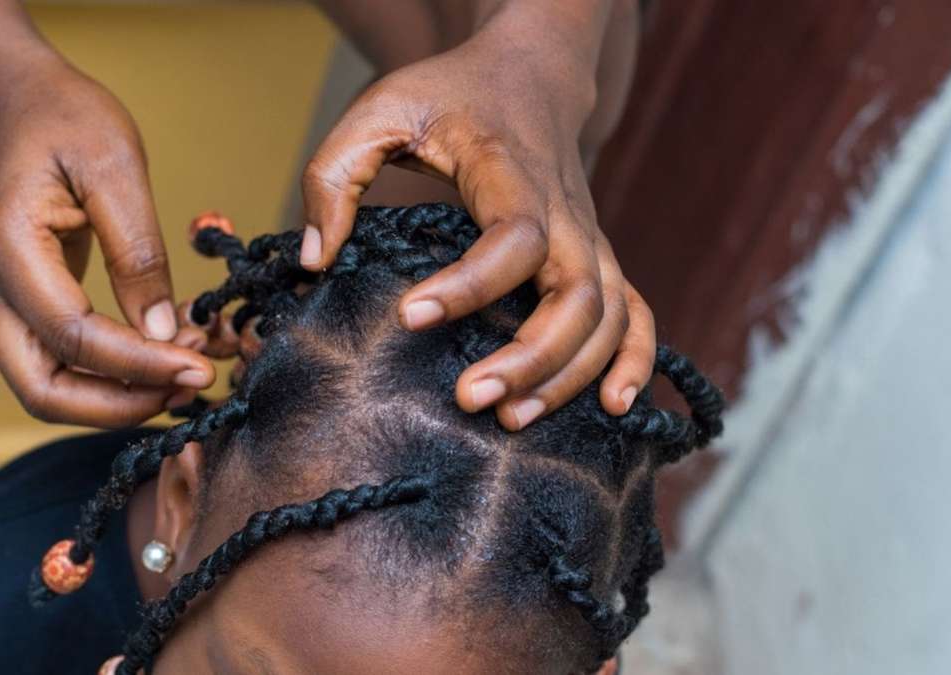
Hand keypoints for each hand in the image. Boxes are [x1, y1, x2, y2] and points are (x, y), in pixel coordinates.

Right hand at [0, 61, 213, 426]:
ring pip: (50, 388)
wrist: (25, 105)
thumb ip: (138, 251)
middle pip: (42, 391)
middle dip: (119, 405)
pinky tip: (164, 358)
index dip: (137, 365)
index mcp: (8, 250)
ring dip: (118, 398)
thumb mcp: (116, 168)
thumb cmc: (68, 121)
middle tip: (188, 388)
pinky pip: (64, 363)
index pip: (72, 337)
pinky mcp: (28, 308)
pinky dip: (112, 376)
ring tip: (184, 376)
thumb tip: (163, 330)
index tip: (196, 369)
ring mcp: (5, 304)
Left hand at [299, 4, 654, 429]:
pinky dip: (635, 362)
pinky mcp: (599, 258)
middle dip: (530, 357)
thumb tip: (314, 259)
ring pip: (608, 316)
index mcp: (509, 173)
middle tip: (469, 399)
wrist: (531, 73)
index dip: (468, 284)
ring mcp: (590, 238)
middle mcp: (564, 212)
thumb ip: (334, 175)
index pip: (512, 236)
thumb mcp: (381, 109)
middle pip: (575, 293)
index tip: (410, 315)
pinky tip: (614, 407)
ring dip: (569, 375)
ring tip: (511, 420)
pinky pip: (636, 314)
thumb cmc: (450, 95)